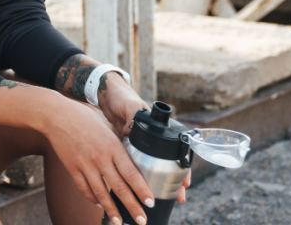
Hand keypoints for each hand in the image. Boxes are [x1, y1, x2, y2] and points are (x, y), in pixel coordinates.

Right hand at [43, 99, 155, 224]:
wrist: (56, 115)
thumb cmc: (83, 117)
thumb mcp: (107, 127)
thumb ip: (118, 144)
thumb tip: (131, 158)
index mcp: (112, 146)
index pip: (131, 174)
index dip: (142, 191)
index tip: (150, 203)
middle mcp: (100, 158)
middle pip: (119, 188)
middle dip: (132, 207)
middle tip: (142, 220)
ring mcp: (84, 165)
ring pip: (101, 193)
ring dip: (112, 210)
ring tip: (120, 222)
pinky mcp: (72, 168)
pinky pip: (84, 188)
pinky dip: (93, 198)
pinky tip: (100, 205)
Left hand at [99, 75, 192, 204]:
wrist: (105, 92)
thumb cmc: (121, 96)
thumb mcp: (130, 105)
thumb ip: (134, 118)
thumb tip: (133, 132)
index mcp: (156, 129)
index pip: (174, 151)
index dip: (182, 168)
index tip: (185, 183)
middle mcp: (150, 138)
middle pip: (165, 163)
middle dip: (173, 181)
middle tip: (179, 198)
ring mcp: (138, 142)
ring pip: (150, 166)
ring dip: (155, 181)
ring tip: (162, 198)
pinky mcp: (125, 144)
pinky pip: (133, 162)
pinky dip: (137, 174)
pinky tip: (138, 187)